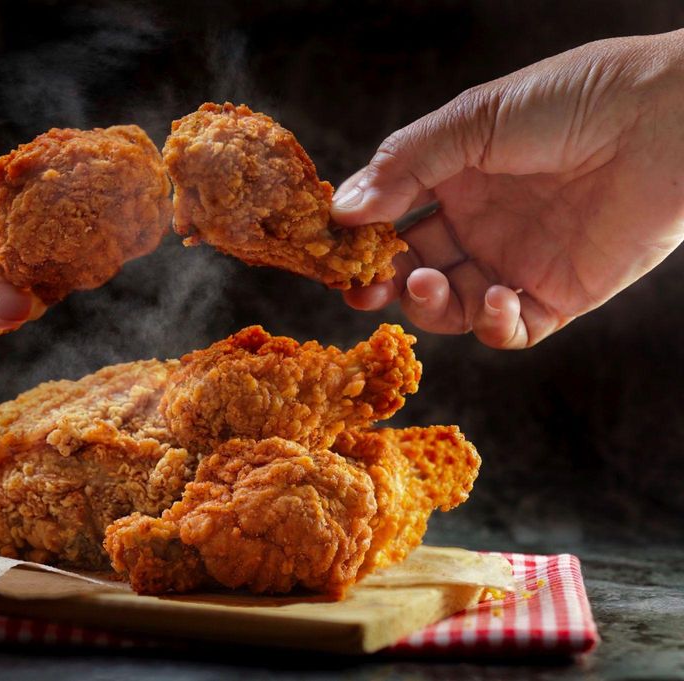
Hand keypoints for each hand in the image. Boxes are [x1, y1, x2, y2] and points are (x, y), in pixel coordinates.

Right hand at [331, 30, 683, 348]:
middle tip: (359, 289)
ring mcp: (518, 262)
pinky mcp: (560, 296)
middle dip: (382, 283)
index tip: (334, 249)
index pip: (393, 219)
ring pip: (451, 306)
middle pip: (413, 270)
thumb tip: (341, 211)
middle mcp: (483, 225)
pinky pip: (510, 330)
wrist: (662, 120)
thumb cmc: (570, 102)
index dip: (362, 238)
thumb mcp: (470, 122)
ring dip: (428, 304)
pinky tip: (494, 296)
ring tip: (425, 281)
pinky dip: (491, 324)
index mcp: (457, 179)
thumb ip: (402, 168)